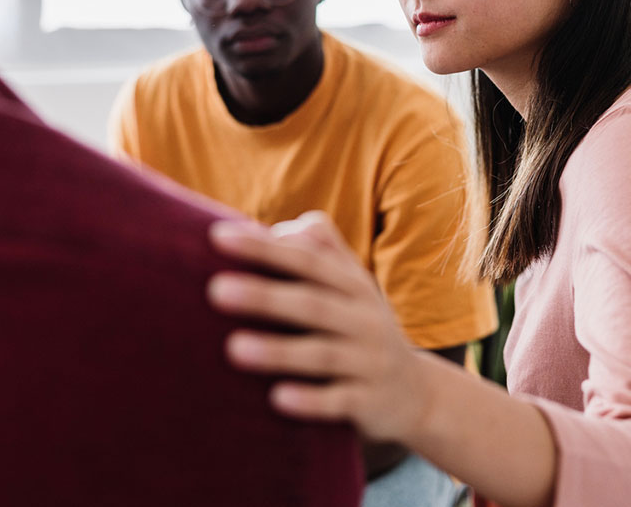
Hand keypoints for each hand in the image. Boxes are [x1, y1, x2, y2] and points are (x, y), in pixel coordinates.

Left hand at [207, 211, 432, 443]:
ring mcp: (368, 361)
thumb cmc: (361, 326)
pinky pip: (339, 401)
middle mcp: (364, 318)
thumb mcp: (351, 285)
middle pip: (312, 303)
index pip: (307, 259)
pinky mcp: (368, 402)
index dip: (264, 248)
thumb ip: (319, 250)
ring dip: (278, 351)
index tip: (217, 237)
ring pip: (322, 354)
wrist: (415, 392)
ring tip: (233, 348)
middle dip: (265, 296)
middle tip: (215, 290)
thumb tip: (274, 228)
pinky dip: (310, 400)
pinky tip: (277, 398)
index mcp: (353, 284)